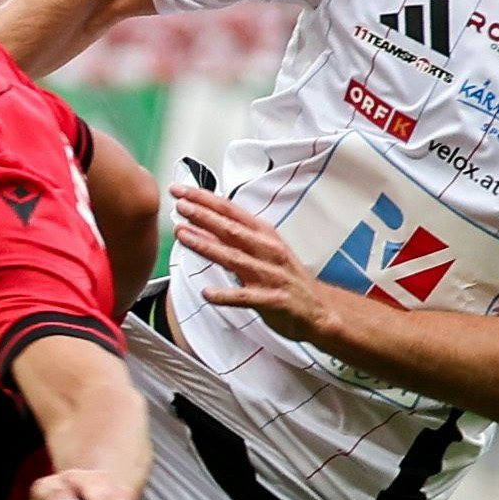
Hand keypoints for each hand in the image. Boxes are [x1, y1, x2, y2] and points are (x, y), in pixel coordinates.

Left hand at [173, 187, 340, 344]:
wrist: (319, 308)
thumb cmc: (286, 278)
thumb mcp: (265, 249)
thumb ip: (237, 236)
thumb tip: (204, 221)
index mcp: (265, 235)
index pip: (231, 211)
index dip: (206, 199)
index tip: (182, 191)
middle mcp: (268, 250)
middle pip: (231, 229)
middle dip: (203, 215)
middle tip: (180, 205)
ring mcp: (271, 275)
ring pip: (234, 257)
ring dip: (206, 246)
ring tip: (183, 235)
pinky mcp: (273, 300)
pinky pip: (245, 297)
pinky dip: (225, 295)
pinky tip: (207, 293)